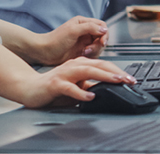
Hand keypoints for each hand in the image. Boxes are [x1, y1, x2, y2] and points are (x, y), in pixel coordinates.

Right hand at [17, 57, 134, 108]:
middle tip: (129, 79)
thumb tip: (108, 90)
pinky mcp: (55, 84)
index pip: (103, 64)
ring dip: (103, 76)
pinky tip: (90, 96)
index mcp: (80, 64)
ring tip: (116, 81)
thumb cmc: (54, 87)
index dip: (118, 70)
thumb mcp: (77, 86)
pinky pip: (69, 87)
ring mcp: (64, 73)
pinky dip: (80, 92)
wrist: (29, 87)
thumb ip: (90, 86)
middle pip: (98, 65)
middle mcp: (74, 66)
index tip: (130, 78)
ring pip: (87, 71)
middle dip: (116, 72)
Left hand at [31, 16, 108, 65]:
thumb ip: (90, 27)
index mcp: (83, 23)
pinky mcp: (82, 52)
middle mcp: (85, 32)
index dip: (104, 33)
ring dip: (94, 51)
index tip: (102, 41)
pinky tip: (82, 55)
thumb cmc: (55, 40)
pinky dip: (90, 56)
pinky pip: (93, 54)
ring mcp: (84, 42)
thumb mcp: (73, 30)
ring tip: (84, 52)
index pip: (101, 26)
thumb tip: (104, 30)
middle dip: (98, 44)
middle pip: (102, 37)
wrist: (44, 53)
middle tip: (89, 49)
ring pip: (98, 46)